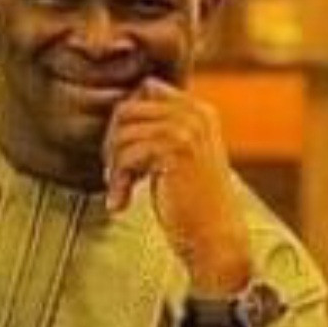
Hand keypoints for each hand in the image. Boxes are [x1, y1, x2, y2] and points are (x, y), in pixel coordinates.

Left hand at [103, 78, 251, 294]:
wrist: (215, 239)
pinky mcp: (176, 150)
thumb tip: (118, 112)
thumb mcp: (181, 156)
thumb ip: (159, 130)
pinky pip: (126, 154)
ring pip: (123, 131)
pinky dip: (117, 181)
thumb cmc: (192, 204)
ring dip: (113, 165)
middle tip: (115, 173)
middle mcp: (195, 113)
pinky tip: (121, 202)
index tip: (123, 152)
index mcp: (199, 111)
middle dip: (113, 141)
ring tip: (119, 189)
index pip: (145, 88)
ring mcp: (188, 129)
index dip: (125, 119)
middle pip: (128, 107)